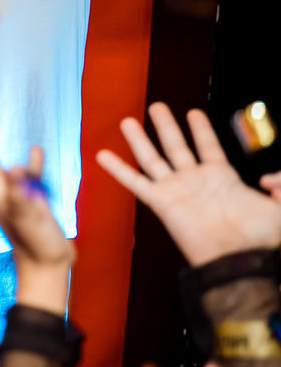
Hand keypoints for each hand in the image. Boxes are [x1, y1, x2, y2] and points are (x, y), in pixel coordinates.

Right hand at [97, 102, 280, 266]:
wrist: (240, 260)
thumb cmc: (262, 239)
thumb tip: (268, 178)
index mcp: (222, 178)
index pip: (209, 146)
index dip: (202, 129)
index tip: (193, 113)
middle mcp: (195, 181)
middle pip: (176, 146)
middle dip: (166, 126)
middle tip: (156, 106)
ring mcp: (177, 191)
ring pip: (153, 159)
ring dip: (139, 140)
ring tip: (128, 121)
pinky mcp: (162, 203)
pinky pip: (136, 182)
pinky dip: (118, 169)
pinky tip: (103, 155)